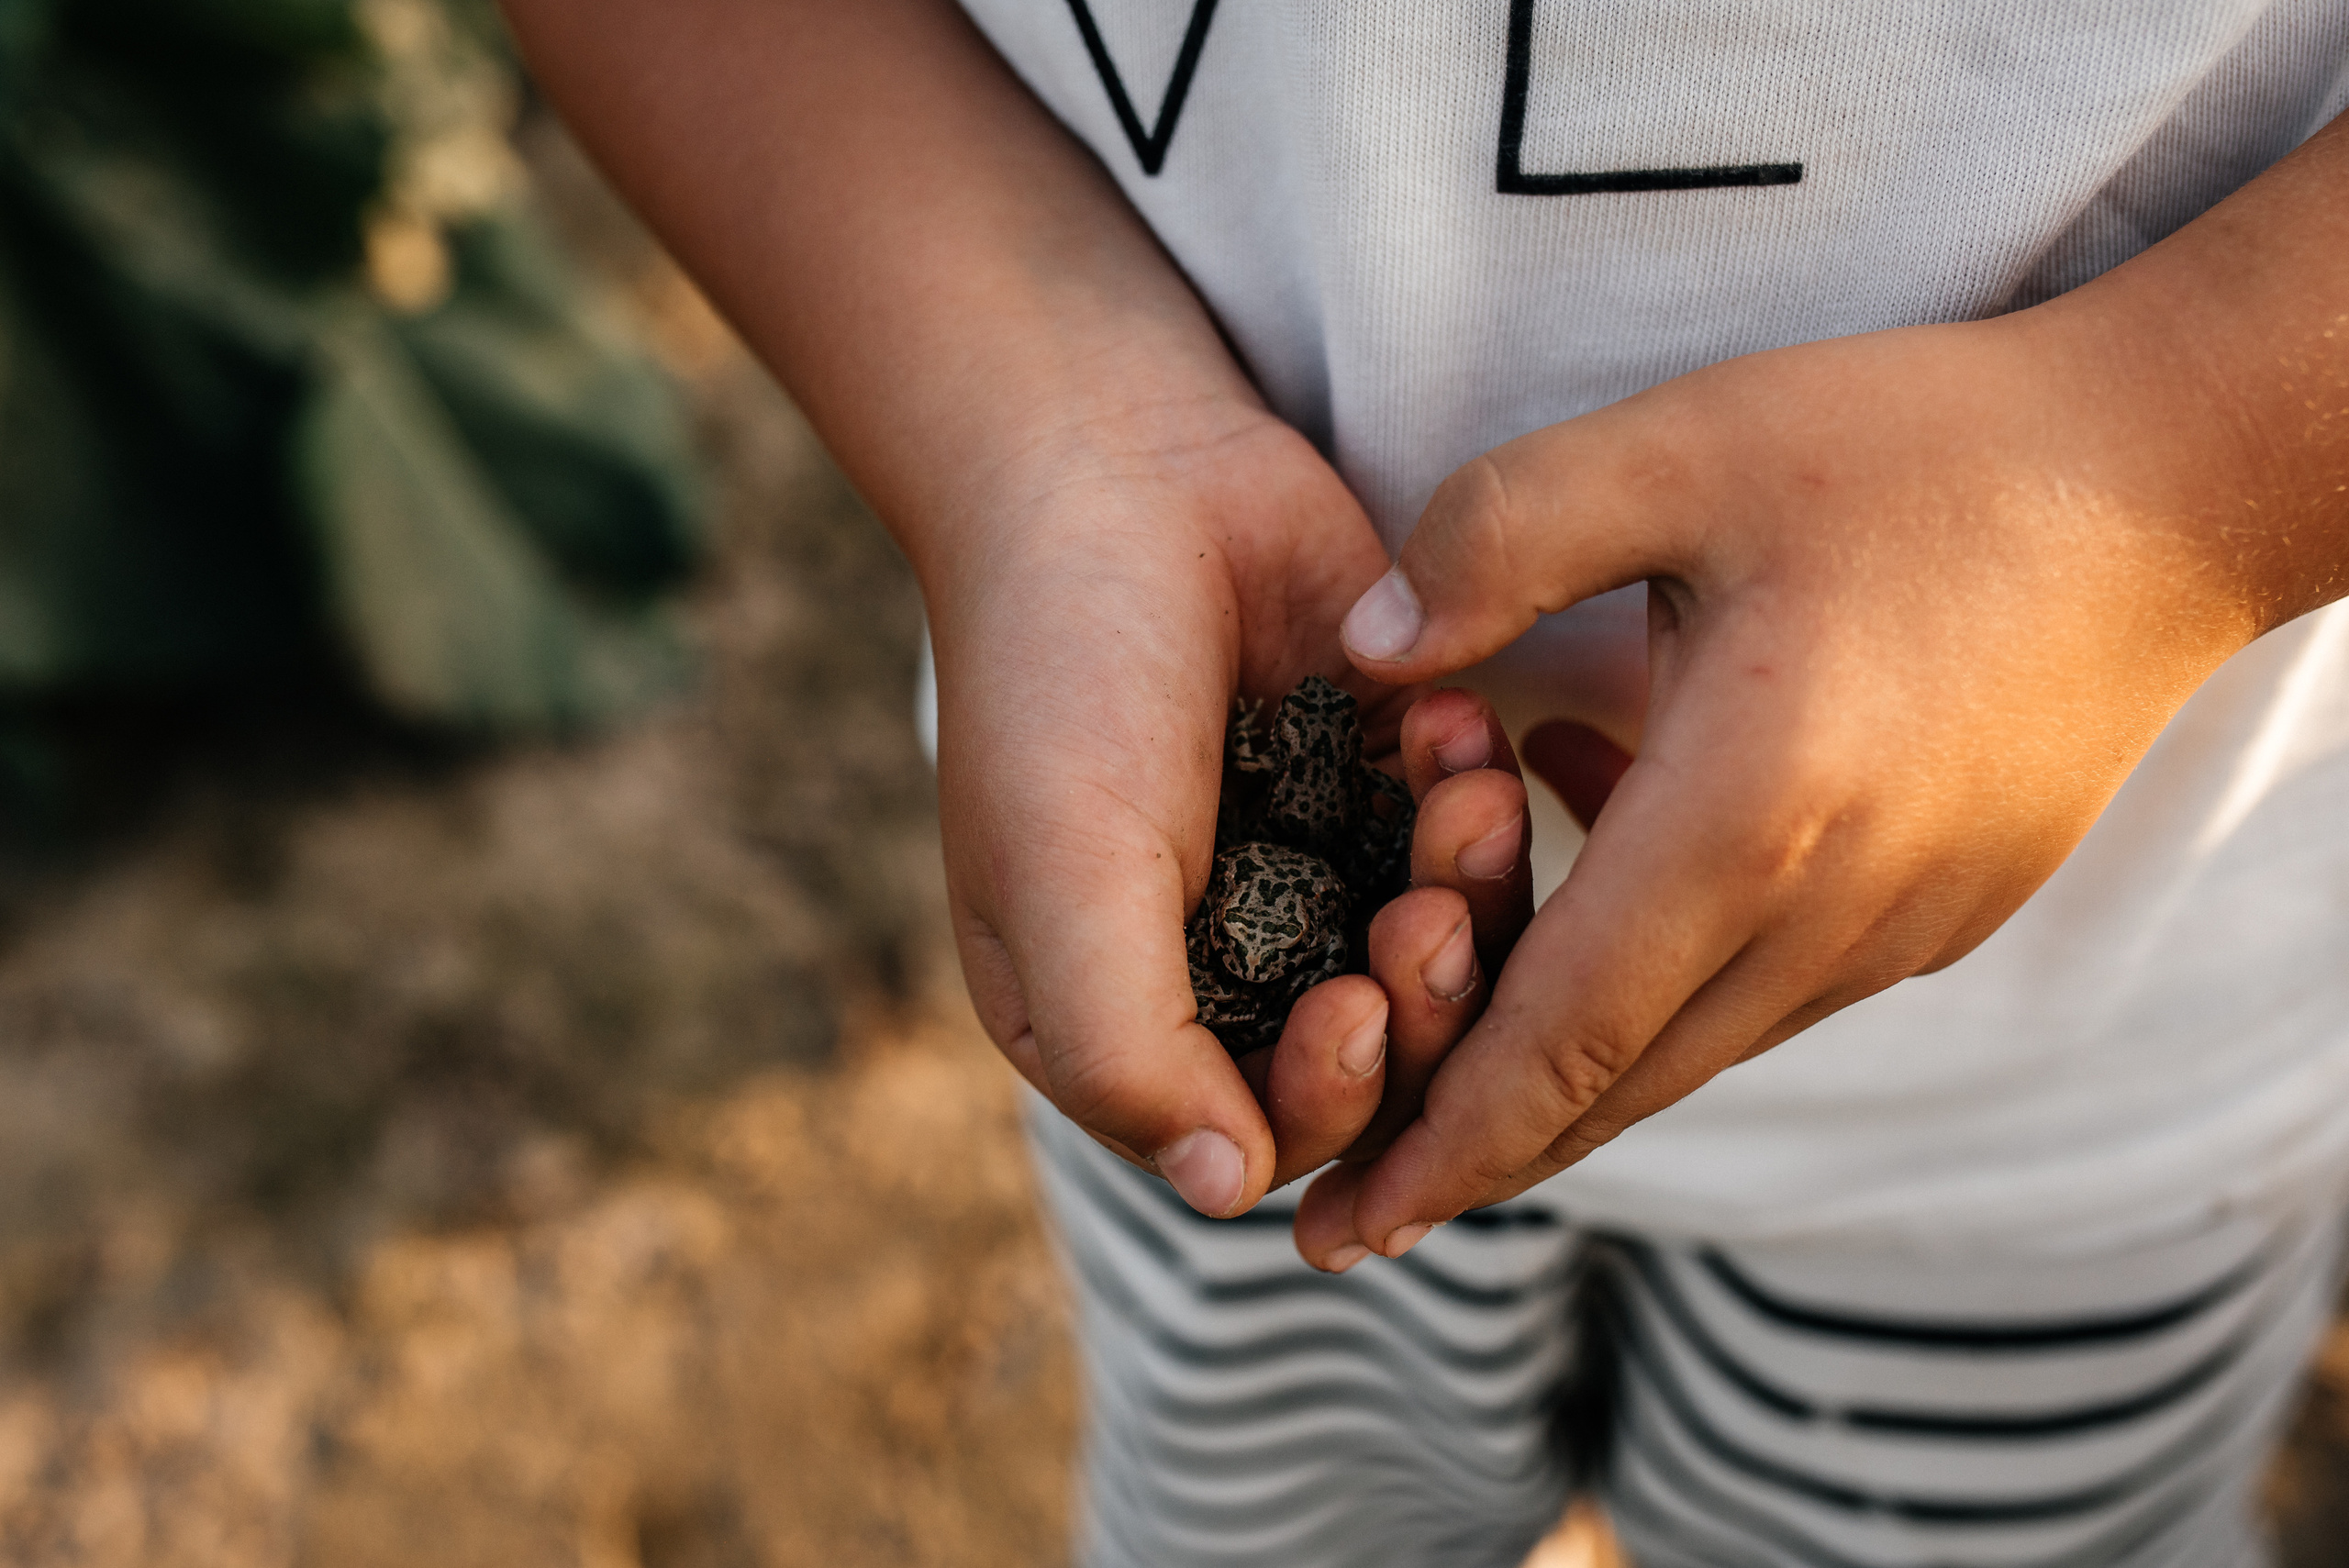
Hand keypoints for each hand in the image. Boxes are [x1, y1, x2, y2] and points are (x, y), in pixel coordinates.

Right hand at [933, 401, 1426, 1213]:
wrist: (1110, 461)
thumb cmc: (1054, 672)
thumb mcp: (1056, 874)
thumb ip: (1124, 1046)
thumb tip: (1229, 1191)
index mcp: (1120, 1005)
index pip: (1260, 1129)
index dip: (1336, 1100)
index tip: (1358, 1004)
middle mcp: (1225, 951)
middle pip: (1380, 1058)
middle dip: (1429, 1001)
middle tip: (1433, 907)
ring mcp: (1312, 861)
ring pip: (1447, 951)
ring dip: (1471, 894)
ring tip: (1460, 796)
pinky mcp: (1383, 775)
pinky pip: (1471, 837)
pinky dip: (1476, 798)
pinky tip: (1446, 724)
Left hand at [1311, 307, 2285, 1258]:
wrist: (2175, 484)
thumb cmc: (1928, 451)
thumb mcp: (1689, 444)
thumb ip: (1499, 537)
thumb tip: (1362, 649)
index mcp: (1748, 824)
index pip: (1561, 1041)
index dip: (1438, 1144)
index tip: (1339, 1231)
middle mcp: (1826, 917)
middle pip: (1615, 1085)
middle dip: (1469, 1150)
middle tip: (1346, 1208)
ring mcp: (1895, 930)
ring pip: (1686, 1042)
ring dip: (1557, 1039)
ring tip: (1434, 1012)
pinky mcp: (1936, 910)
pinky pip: (1758, 977)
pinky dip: (1648, 950)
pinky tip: (1586, 800)